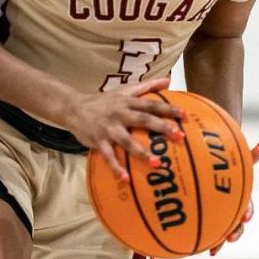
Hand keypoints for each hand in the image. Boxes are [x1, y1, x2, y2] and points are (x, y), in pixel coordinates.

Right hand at [63, 77, 186, 179]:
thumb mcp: (124, 90)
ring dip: (142, 152)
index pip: (151, 105)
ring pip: (127, 141)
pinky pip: (108, 156)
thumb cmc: (103, 101)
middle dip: (161, 127)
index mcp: (127, 103)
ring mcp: (108, 128)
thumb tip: (168, 80)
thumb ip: (147, 86)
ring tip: (157, 163)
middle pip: (143, 120)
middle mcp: (120, 114)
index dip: (168, 109)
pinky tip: (126, 179)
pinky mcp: (98, 141)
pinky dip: (116, 167)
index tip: (184, 115)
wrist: (74, 108)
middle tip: (180, 136)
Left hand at [210, 140, 258, 255]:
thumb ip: (248, 155)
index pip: (248, 205)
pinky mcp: (209, 217)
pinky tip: (194, 248)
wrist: (213, 167)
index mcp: (240, 195)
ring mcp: (223, 213)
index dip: (247, 212)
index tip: (245, 217)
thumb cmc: (225, 161)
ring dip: (219, 242)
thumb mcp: (233, 158)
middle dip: (236, 232)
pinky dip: (203, 239)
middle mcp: (234, 206)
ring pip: (223, 231)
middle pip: (237, 223)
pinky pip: (207, 230)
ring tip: (213, 251)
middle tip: (230, 238)